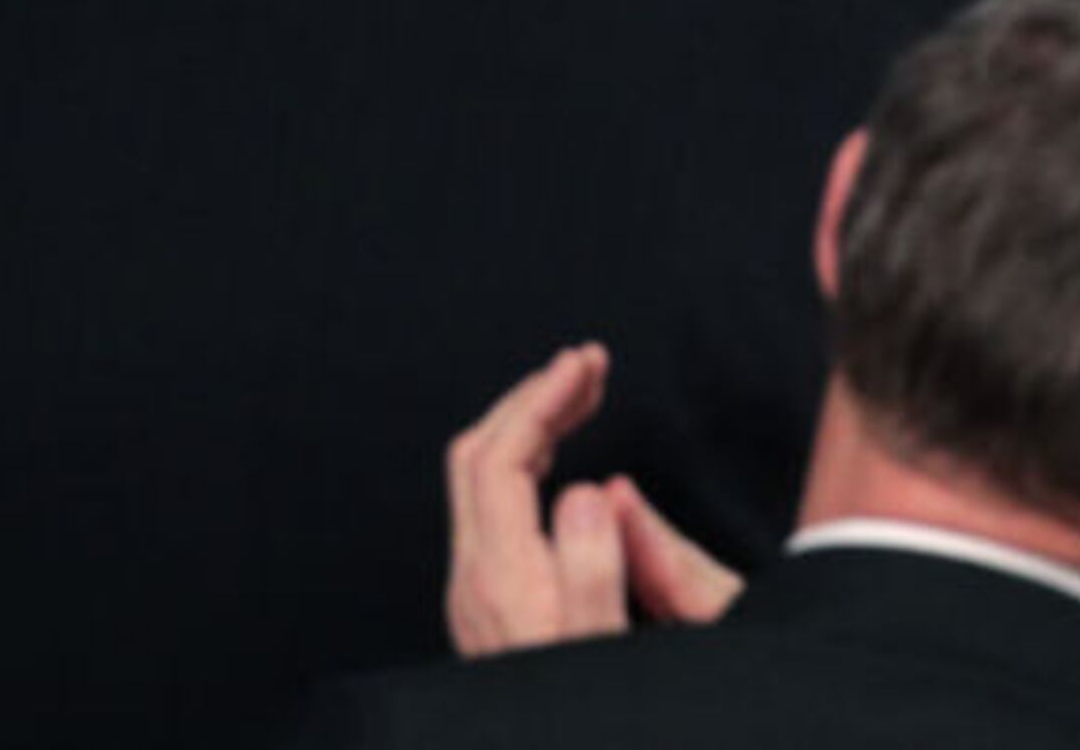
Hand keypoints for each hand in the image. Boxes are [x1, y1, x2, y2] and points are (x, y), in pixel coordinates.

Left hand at [445, 344, 743, 656]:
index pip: (500, 460)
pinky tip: (562, 463)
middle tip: (589, 365)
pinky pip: (491, 507)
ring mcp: (475, 593)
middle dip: (531, 397)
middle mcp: (474, 581)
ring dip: (527, 425)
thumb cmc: (585, 714)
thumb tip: (590, 491)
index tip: (588, 365)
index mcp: (501, 582)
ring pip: (478, 480)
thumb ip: (595, 573)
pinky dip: (525, 461)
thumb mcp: (605, 652)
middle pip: (477, 456)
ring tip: (583, 394)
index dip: (541, 400)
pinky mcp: (488, 604)